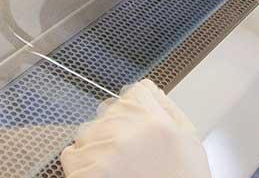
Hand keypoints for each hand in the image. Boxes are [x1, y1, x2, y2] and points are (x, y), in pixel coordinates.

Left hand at [60, 80, 210, 177]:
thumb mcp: (188, 141)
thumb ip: (168, 110)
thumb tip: (149, 90)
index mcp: (153, 119)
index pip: (134, 93)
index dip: (137, 113)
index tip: (139, 129)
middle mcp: (125, 128)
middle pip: (108, 112)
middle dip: (116, 130)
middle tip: (132, 157)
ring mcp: (101, 149)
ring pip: (87, 132)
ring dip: (97, 146)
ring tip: (117, 170)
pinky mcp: (83, 170)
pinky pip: (70, 155)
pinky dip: (81, 165)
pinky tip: (103, 176)